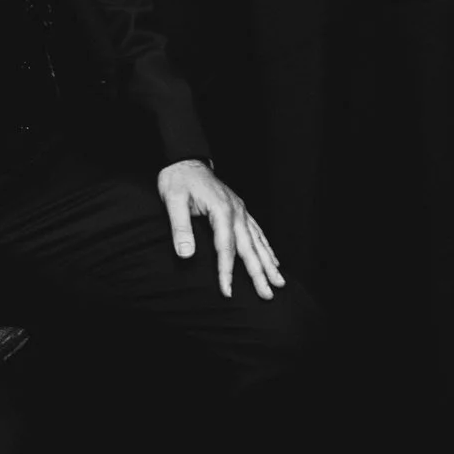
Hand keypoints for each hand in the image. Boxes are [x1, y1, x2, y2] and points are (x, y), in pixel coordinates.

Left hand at [156, 160, 284, 300]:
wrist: (185, 159)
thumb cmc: (178, 179)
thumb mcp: (173, 200)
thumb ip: (181, 228)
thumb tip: (186, 255)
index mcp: (221, 210)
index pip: (225, 247)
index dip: (226, 271)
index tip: (228, 292)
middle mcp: (236, 210)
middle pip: (249, 247)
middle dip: (259, 273)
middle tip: (268, 294)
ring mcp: (240, 209)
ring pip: (258, 240)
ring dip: (269, 262)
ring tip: (280, 281)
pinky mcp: (239, 208)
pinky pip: (257, 230)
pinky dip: (267, 246)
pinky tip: (274, 258)